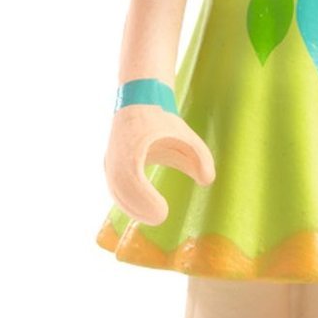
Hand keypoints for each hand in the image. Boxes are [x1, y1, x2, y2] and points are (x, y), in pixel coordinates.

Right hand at [104, 104, 214, 226]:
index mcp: (131, 145)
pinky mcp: (110, 165)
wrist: (138, 99)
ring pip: (116, 191)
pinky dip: (128, 202)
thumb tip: (208, 181)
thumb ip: (199, 155)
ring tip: (155, 216)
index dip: (144, 199)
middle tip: (161, 218)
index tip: (163, 212)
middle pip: (121, 189)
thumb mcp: (184, 132)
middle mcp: (115, 155)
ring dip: (133, 207)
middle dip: (140, 207)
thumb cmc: (162, 118)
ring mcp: (110, 160)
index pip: (131, 179)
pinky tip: (144, 211)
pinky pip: (116, 188)